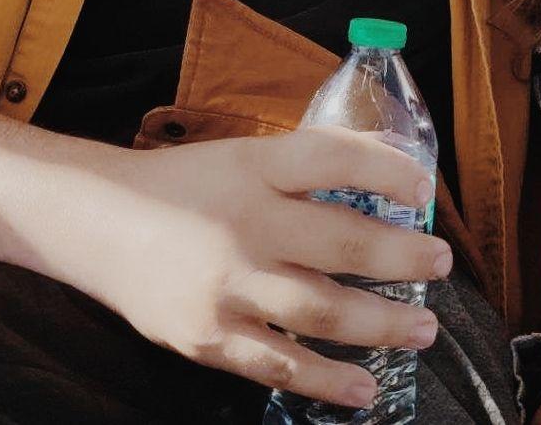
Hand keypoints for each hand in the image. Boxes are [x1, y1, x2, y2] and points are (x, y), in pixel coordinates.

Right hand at [63, 126, 449, 411]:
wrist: (99, 224)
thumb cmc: (186, 185)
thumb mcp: (244, 154)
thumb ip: (306, 162)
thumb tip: (387, 165)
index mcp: (255, 166)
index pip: (332, 158)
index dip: (386, 170)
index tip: (424, 189)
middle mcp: (245, 222)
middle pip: (343, 243)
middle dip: (404, 258)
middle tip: (441, 265)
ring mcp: (226, 285)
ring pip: (322, 311)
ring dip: (382, 324)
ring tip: (423, 329)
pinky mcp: (207, 337)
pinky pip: (279, 364)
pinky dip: (327, 380)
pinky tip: (365, 387)